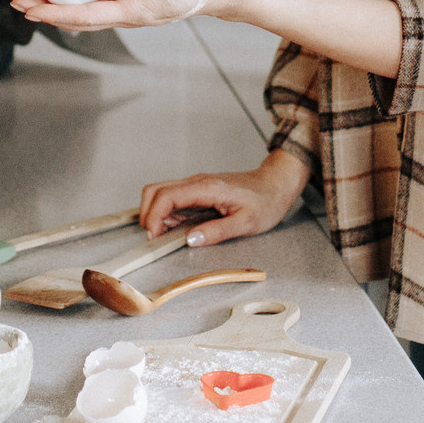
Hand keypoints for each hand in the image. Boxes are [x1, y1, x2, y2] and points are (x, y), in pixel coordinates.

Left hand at [13, 0, 247, 31]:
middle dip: (44, 9)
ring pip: (83, 12)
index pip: (84, 16)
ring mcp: (128, 12)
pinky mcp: (131, 4)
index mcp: (133, 12)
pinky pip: (96, 4)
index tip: (29, 7)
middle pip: (77, 17)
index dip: (53, 12)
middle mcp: (126, 16)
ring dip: (54, 3)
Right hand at [138, 153, 308, 247]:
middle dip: (147, 214)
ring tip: (167, 236)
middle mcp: (197, 182)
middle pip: (155, 190)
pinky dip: (167, 214)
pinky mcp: (198, 191)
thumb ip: (217, 232)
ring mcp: (196, 185)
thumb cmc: (265, 201)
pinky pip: (173, 199)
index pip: (166, 196)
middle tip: (155, 238)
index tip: (154, 236)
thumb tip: (191, 240)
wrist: (275, 185)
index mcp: (207, 188)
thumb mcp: (246, 222)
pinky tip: (178, 229)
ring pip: (161, 193)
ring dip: (156, 215)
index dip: (153, 217)